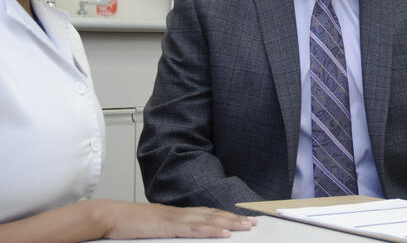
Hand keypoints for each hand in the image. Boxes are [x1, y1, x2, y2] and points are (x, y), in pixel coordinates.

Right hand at [97, 200, 256, 238]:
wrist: (109, 216)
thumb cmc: (126, 225)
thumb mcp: (152, 229)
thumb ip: (168, 231)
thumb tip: (180, 236)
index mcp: (176, 214)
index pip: (206, 213)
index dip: (224, 215)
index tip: (240, 219)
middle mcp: (179, 213)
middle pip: (212, 214)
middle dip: (234, 218)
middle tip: (253, 222)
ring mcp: (174, 218)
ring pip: (208, 220)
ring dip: (230, 222)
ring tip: (246, 226)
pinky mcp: (168, 226)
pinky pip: (194, 229)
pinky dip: (212, 229)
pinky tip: (224, 232)